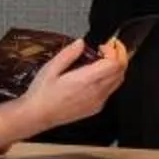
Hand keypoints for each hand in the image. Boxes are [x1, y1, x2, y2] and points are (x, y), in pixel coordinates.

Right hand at [0, 38, 125, 152]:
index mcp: (85, 80)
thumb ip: (68, 54)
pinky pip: (111, 91)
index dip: (113, 51)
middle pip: (121, 72)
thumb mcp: (51, 68)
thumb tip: (81, 43)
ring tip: (103, 59)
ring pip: (118, 81)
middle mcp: (95, 92)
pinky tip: (97, 74)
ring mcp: (97, 101)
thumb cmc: (42, 93)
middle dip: (119, 56)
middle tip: (108, 48)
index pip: (114, 64)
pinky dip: (110, 79)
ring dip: (116, 67)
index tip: (104, 46)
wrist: (38, 115)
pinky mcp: (96, 108)